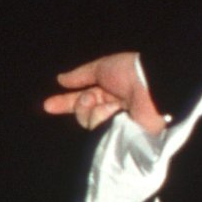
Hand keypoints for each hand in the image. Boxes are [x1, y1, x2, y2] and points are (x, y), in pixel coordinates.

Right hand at [43, 52, 165, 134]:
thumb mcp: (104, 67)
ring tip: (111, 104)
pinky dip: (104, 119)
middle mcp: (114, 106)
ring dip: (94, 111)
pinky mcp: (121, 134)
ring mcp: (118, 121)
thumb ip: (82, 74)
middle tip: (89, 99)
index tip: (48, 105)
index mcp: (111, 89)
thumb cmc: (131, 71)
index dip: (66, 101)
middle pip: (84, 112)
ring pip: (89, 121)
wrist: (152, 86)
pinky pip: (99, 130)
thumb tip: (61, 79)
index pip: (84, 97)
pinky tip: (116, 113)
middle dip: (79, 105)